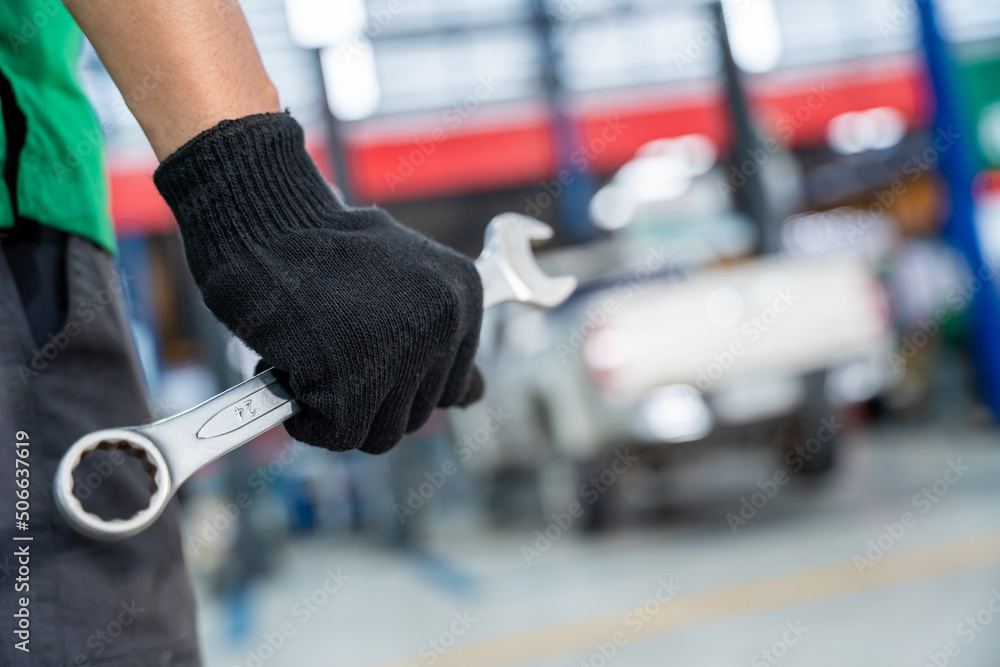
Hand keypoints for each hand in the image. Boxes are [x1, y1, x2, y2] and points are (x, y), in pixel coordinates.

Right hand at [154, 113, 482, 452]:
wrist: (260, 224)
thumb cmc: (320, 252)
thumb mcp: (402, 284)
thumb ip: (441, 341)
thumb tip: (476, 397)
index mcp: (463, 294)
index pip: (453, 387)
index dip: (402, 382)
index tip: (368, 353)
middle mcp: (446, 322)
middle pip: (418, 415)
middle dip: (369, 397)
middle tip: (331, 348)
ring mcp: (403, 353)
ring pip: (381, 434)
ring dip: (337, 410)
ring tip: (313, 354)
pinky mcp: (352, 382)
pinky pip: (335, 436)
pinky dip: (304, 417)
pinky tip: (292, 367)